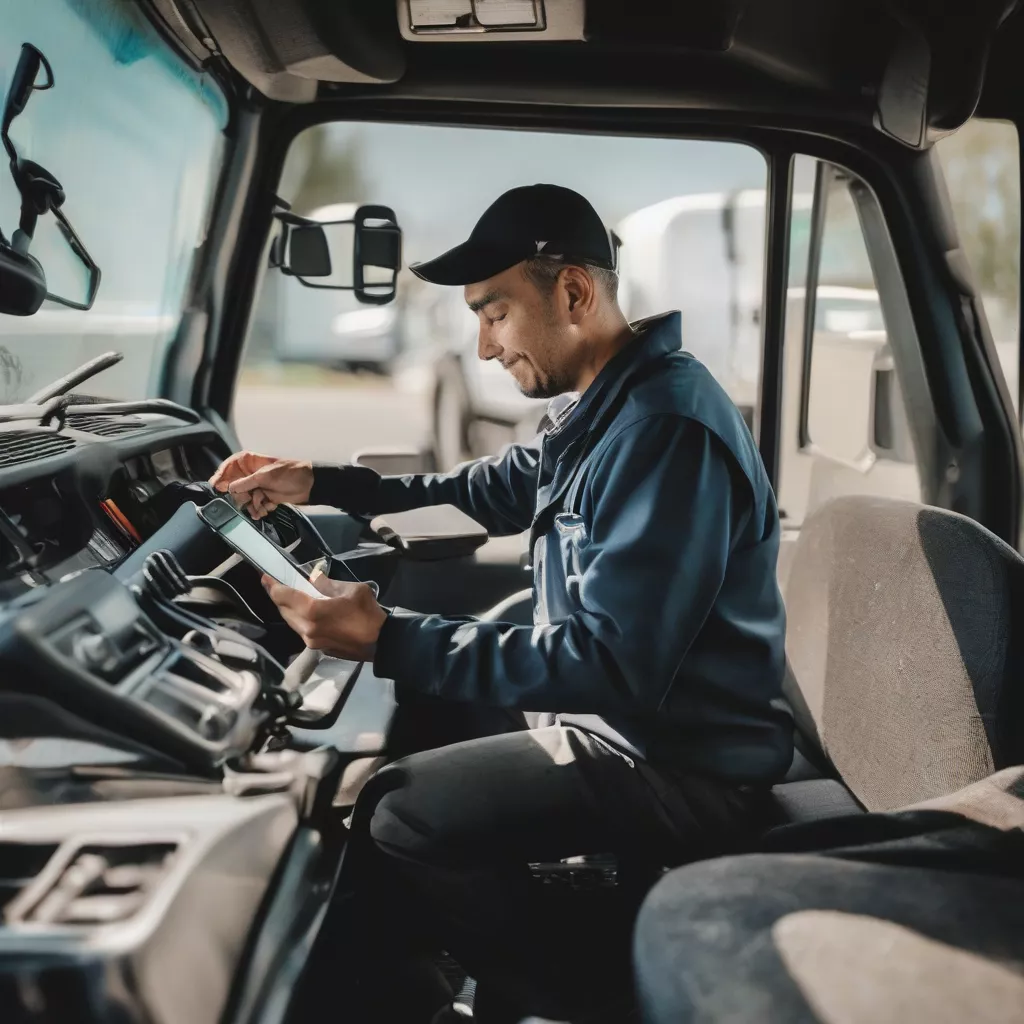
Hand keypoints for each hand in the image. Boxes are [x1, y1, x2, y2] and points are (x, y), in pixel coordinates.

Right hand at [209, 451, 313, 518]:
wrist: (310, 485)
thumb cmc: (289, 473)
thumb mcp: (265, 476)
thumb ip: (246, 483)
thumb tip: (229, 488)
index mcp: (251, 462)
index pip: (230, 466)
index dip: (222, 474)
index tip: (216, 485)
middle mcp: (252, 474)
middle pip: (235, 486)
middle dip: (240, 495)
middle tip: (246, 499)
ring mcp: (259, 487)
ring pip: (245, 498)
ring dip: (251, 505)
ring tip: (259, 506)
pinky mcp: (266, 498)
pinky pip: (255, 506)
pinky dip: (259, 509)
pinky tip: (264, 510)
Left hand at [261, 573, 386, 661]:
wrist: (381, 642)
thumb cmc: (368, 613)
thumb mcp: (351, 590)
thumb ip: (328, 584)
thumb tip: (314, 579)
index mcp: (313, 610)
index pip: (283, 596)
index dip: (272, 585)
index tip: (265, 577)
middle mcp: (306, 627)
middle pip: (283, 610)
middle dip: (278, 597)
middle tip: (276, 584)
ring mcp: (311, 640)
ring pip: (291, 622)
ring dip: (288, 609)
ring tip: (291, 597)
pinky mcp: (317, 648)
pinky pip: (302, 630)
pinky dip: (300, 620)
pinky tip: (307, 612)